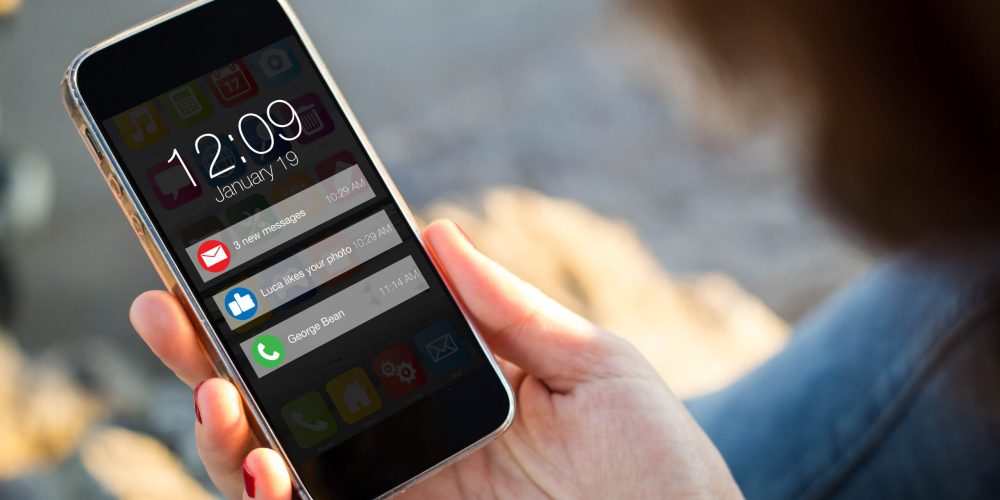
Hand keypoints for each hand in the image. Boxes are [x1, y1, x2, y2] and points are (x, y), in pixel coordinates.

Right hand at [131, 220, 741, 499]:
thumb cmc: (658, 465)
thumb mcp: (592, 367)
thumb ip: (510, 308)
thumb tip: (440, 232)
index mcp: (444, 387)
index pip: (344, 339)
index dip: (287, 305)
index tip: (241, 258)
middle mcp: (403, 443)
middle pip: (287, 399)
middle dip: (217, 356)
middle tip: (170, 307)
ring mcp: (393, 496)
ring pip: (274, 465)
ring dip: (224, 429)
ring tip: (212, 392)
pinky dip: (267, 497)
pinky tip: (261, 467)